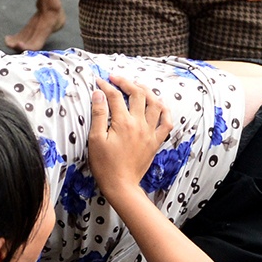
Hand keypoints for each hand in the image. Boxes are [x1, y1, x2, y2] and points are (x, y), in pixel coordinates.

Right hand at [87, 75, 172, 198]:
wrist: (121, 184)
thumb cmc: (104, 164)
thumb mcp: (95, 139)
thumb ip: (99, 115)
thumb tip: (98, 94)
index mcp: (123, 123)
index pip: (115, 97)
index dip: (106, 86)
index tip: (98, 81)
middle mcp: (140, 124)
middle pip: (137, 95)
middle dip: (127, 82)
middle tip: (116, 78)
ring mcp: (151, 132)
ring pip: (155, 104)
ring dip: (147, 91)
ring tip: (137, 86)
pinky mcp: (156, 141)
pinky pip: (166, 122)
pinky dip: (164, 111)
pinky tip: (159, 104)